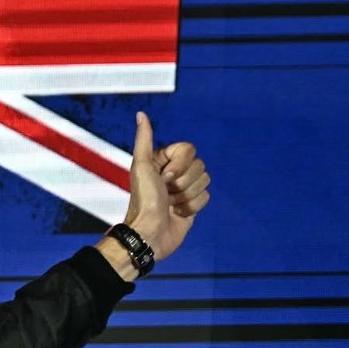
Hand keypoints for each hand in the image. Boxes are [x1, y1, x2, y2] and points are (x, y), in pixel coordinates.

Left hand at [122, 110, 209, 261]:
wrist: (150, 233)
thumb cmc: (144, 200)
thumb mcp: (141, 166)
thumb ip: (144, 139)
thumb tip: (141, 114)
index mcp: (162, 159)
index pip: (189, 149)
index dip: (180, 164)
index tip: (164, 177)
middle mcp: (174, 171)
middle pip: (199, 165)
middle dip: (183, 182)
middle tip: (166, 193)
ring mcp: (184, 187)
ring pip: (205, 181)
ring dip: (187, 195)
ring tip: (170, 204)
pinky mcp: (193, 203)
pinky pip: (207, 196)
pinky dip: (192, 206)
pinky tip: (177, 213)